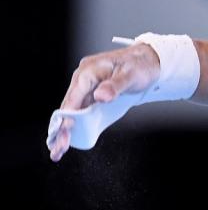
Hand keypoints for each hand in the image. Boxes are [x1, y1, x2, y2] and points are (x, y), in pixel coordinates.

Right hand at [49, 43, 160, 161]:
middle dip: (62, 128)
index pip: (74, 97)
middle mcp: (83, 79)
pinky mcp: (92, 94)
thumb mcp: (130, 76)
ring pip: (73, 110)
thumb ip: (115, 86)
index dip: (68, 116)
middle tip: (58, 148)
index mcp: (88, 72)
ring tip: (59, 149)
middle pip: (69, 106)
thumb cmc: (139, 66)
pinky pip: (81, 110)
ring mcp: (86, 87)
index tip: (65, 131)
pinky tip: (70, 137)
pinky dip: (75, 124)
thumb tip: (100, 96)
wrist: (147, 60)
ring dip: (66, 129)